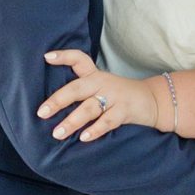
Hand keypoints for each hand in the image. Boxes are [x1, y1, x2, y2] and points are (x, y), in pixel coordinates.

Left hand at [39, 50, 159, 139]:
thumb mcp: (102, 86)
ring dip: (72, 121)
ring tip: (57, 133)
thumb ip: (82, 90)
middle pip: (76, 88)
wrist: (153, 100)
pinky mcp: (125, 110)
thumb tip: (52, 105)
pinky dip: (96, 129)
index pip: (79, 59)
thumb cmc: (120, 96)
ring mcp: (114, 96)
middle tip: (41, 113)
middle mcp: (102, 83)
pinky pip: (108, 121)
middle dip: (58, 101)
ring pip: (89, 108)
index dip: (63, 56)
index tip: (46, 57)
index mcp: (95, 75)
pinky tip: (84, 138)